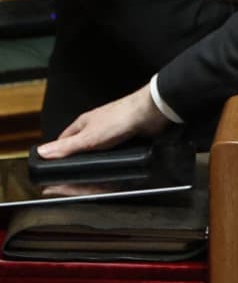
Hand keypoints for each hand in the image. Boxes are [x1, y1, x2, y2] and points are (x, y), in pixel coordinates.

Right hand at [38, 87, 168, 158]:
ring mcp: (112, 131)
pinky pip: (115, 148)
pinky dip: (113, 156)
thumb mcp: (88, 138)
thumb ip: (67, 147)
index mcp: (83, 123)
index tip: (54, 164)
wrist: (150, 113)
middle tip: (75, 170)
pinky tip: (114, 162)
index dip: (59, 152)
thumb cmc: (119, 119)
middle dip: (78, 156)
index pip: (64, 139)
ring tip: (93, 169)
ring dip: (97, 157)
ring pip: (99, 147)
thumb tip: (43, 152)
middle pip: (81, 144)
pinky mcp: (127, 136)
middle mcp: (96, 126)